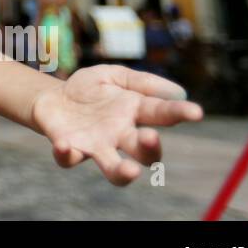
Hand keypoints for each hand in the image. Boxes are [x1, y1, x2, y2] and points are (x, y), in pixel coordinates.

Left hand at [30, 64, 203, 185]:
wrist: (51, 97)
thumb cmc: (89, 89)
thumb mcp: (114, 75)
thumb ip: (143, 82)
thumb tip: (179, 92)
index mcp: (135, 113)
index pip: (163, 115)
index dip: (180, 113)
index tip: (196, 112)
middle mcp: (121, 136)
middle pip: (144, 152)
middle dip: (150, 148)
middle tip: (150, 137)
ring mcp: (96, 146)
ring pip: (115, 169)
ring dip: (123, 172)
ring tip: (131, 170)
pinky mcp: (69, 150)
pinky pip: (70, 158)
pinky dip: (67, 154)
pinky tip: (65, 144)